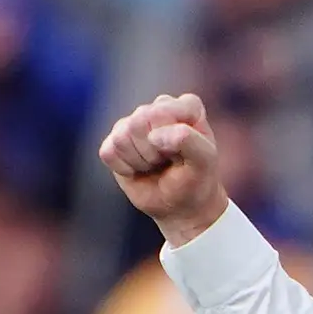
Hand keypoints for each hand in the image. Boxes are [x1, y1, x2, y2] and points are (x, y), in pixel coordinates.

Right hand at [98, 91, 231, 243]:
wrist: (182, 207)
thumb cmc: (196, 180)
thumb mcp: (204, 162)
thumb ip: (188, 140)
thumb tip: (154, 136)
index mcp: (186, 106)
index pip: (161, 113)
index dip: (169, 141)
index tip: (182, 156)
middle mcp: (159, 107)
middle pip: (137, 123)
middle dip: (151, 152)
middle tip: (166, 162)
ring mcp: (134, 122)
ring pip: (121, 137)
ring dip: (139, 161)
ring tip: (154, 166)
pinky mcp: (115, 141)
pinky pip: (108, 152)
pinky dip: (124, 168)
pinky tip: (139, 170)